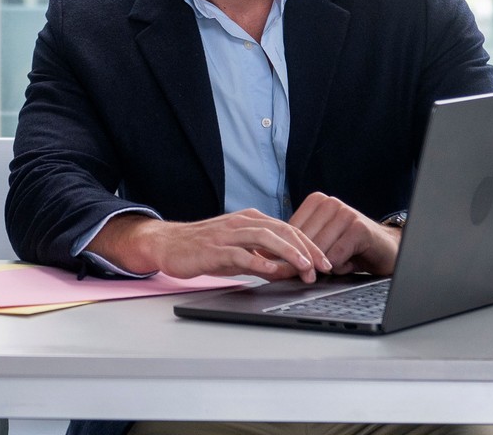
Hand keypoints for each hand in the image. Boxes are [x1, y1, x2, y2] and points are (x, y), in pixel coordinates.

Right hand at [92, 210, 330, 282]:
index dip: (309, 245)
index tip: (324, 262)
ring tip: (305, 267)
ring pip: (266, 238)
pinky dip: (258, 262)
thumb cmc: (204, 247)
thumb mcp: (237, 252)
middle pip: (283, 230)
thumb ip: (261, 258)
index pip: (288, 229)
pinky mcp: (214, 249)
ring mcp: (228, 234)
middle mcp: (242, 222)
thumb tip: (286, 271)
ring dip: (289, 253)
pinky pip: (241, 254)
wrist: (168, 244)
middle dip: (307, 249)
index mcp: (250, 220)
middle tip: (323, 267)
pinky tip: (272, 272)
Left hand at [288, 192, 399, 274]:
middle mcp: (330, 202)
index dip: (286, 252)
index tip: (284, 268)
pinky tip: (349, 262)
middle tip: (308, 275)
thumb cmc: (349, 247)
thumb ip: (300, 245)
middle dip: (303, 262)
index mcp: (316, 201)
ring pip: (318, 249)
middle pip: (303, 240)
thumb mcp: (321, 241)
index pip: (290, 229)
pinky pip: (336, 256)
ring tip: (337, 263)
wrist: (385, 249)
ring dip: (324, 265)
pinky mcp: (359, 228)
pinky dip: (339, 267)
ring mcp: (345, 213)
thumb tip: (269, 260)